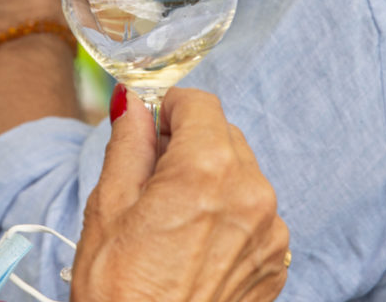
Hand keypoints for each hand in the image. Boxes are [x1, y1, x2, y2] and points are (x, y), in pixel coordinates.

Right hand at [72, 88, 289, 301]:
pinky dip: (229, 211)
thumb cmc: (119, 290)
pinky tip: (195, 241)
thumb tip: (132, 104)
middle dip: (189, 141)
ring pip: (242, 173)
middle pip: (224, 135)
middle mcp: (252, 193)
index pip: (200, 104)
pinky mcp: (276, 259)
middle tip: (151, 173)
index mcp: (207, 170)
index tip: (150, 122)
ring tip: (172, 216)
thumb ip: (128, 142)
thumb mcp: (109, 204)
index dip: (169, 108)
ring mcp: (270, 230)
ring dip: (211, 176)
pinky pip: (255, 212)